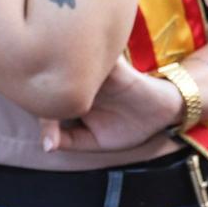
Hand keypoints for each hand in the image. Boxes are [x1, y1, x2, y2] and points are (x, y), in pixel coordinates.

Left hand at [40, 57, 182, 152]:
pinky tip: (81, 74)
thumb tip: (46, 146)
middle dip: (47, 91)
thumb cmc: (127, 126)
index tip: (50, 142)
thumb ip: (71, 141)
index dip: (44, 118)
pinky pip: (100, 59)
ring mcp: (97, 73)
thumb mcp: (96, 141)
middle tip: (48, 110)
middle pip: (56, 79)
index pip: (48, 102)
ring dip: (64, 71)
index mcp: (72, 97)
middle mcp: (81, 82)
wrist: (163, 114)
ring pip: (72, 64)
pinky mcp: (115, 66)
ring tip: (58, 87)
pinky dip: (87, 60)